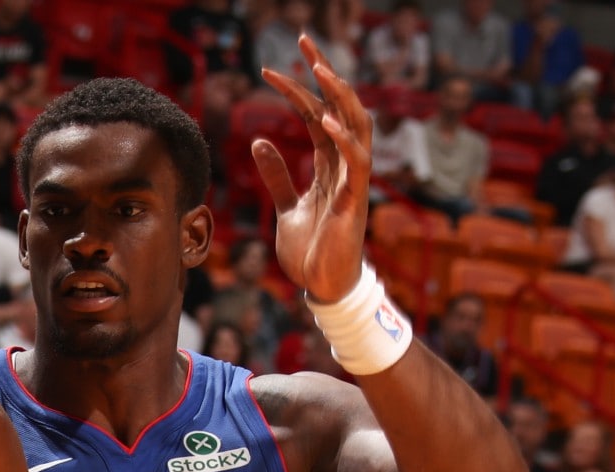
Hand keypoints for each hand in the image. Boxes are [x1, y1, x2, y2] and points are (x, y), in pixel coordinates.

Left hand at [254, 36, 372, 303]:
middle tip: (306, 42)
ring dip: (339, 96)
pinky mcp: (354, 200)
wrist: (322, 286)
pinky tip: (323, 118)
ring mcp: (353, 181)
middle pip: (340, 108)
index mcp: (329, 165)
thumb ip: (277, 174)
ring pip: (355, 125)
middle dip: (325, 74)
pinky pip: (354, 161)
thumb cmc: (311, 250)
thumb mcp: (287, 206)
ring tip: (321, 69)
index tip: (272, 69)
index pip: (316, 115)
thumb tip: (259, 140)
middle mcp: (345, 166)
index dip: (298, 89)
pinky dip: (341, 138)